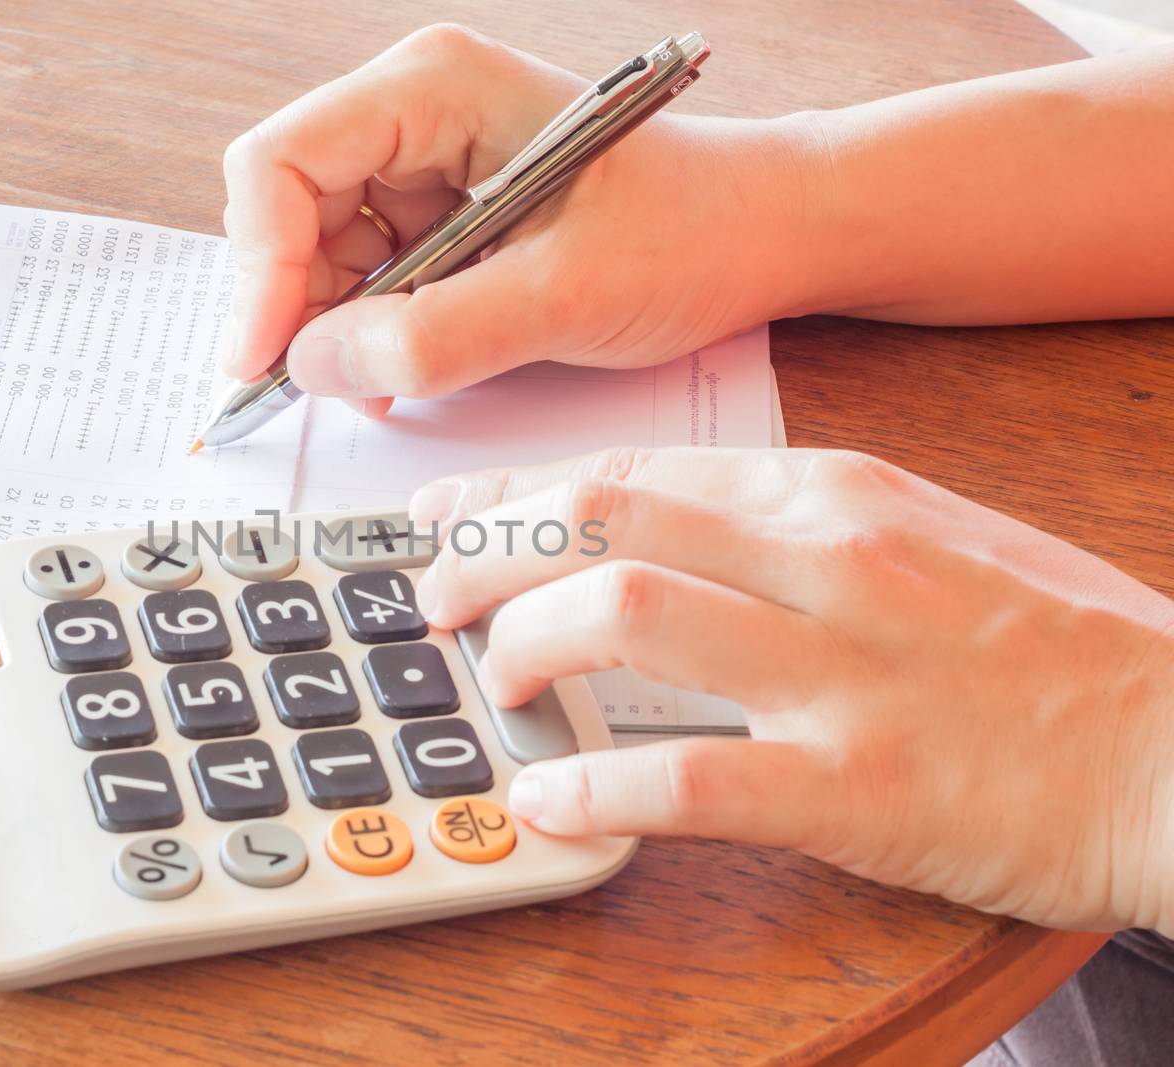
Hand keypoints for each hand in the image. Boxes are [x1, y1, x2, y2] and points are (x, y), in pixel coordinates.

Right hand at [221, 25, 816, 411]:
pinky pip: (367, 276)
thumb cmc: (687, 233)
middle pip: (289, 209)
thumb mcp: (562, 293)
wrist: (757, 237)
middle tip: (324, 389)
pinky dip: (372, 333)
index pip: (283, 162)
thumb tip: (314, 366)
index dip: (259, 267)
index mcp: (436, 88)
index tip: (264, 360)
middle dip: (296, 306)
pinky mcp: (442, 214)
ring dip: (335, 328)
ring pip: (320, 251)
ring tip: (383, 384)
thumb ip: (434, 335)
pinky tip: (405, 369)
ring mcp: (425, 163)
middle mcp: (415, 113)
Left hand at [408, 447, 1173, 932]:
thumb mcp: (921, 538)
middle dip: (487, 551)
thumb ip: (790, 532)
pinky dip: (594, 788)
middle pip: (602, 519)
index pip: (633, 471)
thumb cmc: (1052, 645)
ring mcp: (841, 668)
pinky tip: (549, 801)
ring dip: (526, 644)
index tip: (450, 512)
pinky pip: (685, 778)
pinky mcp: (857, 784)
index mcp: (835, 495)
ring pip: (625, 613)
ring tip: (497, 683)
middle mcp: (828, 557)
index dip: (515, 491)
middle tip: (436, 597)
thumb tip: (658, 542)